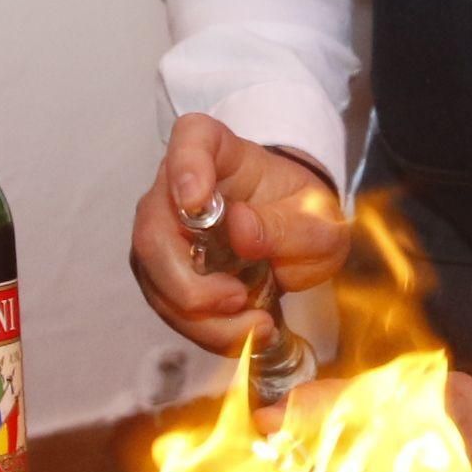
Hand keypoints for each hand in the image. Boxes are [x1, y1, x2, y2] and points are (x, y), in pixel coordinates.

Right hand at [127, 114, 347, 355]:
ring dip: (204, 318)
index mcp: (219, 151)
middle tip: (237, 298)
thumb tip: (240, 230)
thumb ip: (287, 224)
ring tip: (257, 325)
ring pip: (157, 280)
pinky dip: (208, 330)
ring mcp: (164, 231)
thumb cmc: (301, 213)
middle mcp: (177, 186)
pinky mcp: (164, 272)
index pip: (190, 139)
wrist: (295, 236)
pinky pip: (170, 308)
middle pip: (153, 231)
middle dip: (190, 282)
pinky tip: (246, 332)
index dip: (185, 168)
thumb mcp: (318, 220)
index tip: (196, 201)